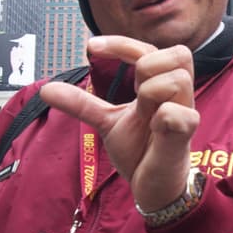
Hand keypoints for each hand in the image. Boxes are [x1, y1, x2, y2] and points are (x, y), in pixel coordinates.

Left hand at [40, 35, 197, 212]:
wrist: (154, 188)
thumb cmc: (140, 152)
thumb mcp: (107, 122)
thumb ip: (82, 105)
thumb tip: (46, 90)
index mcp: (160, 87)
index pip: (149, 50)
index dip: (122, 44)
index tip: (91, 47)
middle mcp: (177, 95)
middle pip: (178, 54)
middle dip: (148, 66)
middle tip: (135, 93)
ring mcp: (184, 112)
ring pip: (178, 78)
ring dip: (153, 92)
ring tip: (146, 116)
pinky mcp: (186, 134)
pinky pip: (180, 113)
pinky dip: (163, 117)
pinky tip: (155, 130)